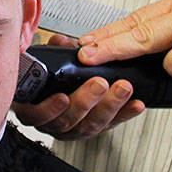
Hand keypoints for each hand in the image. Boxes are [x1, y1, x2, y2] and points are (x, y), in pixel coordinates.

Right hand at [12, 34, 145, 139]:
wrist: (70, 87)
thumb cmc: (53, 77)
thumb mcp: (50, 59)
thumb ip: (54, 50)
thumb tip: (60, 42)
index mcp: (36, 108)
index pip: (36, 115)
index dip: (48, 109)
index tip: (62, 96)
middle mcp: (54, 123)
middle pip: (68, 121)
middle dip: (85, 102)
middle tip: (99, 84)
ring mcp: (76, 129)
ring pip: (91, 125)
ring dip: (109, 106)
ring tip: (122, 89)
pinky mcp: (97, 127)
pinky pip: (112, 124)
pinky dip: (125, 114)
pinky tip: (136, 104)